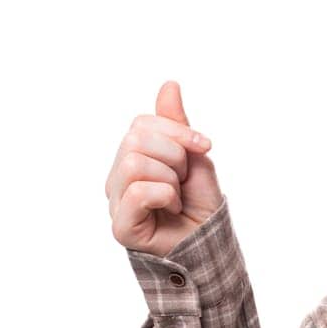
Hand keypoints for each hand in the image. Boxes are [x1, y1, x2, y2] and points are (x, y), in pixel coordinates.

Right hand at [106, 80, 223, 256]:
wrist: (210, 243)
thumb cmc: (200, 204)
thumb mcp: (194, 157)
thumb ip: (176, 124)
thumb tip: (170, 84)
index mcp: (132, 157)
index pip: (141, 123)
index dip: (178, 131)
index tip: (204, 146)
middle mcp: (118, 178)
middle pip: (135, 140)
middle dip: (174, 157)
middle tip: (183, 181)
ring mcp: (116, 202)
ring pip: (134, 163)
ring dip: (170, 179)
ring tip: (176, 198)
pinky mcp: (121, 226)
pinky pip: (138, 191)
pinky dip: (165, 197)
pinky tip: (170, 210)